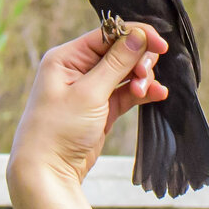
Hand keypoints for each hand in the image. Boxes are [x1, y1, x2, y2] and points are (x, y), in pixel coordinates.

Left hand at [6, 24, 168, 208]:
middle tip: (145, 75)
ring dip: (142, 78)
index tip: (161, 44)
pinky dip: (142, 92)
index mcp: (66, 57)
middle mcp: (77, 69)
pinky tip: (157, 95)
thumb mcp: (89, 93)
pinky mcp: (101, 108)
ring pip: (126, 72)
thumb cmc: (58, 130)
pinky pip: (127, 92)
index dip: (136, 35)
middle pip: (120, 51)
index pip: (108, 34)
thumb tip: (139, 34)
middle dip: (139, 60)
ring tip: (146, 91)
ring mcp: (90, 89)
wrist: (48, 173)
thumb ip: (117, 62)